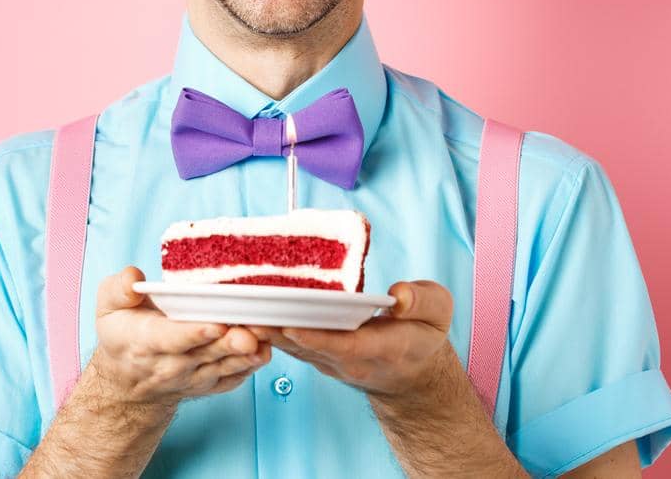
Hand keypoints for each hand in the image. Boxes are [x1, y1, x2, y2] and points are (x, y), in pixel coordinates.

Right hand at [85, 266, 272, 407]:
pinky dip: (250, 365)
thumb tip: (133, 277)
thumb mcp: (108, 307)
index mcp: (146, 342)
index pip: (173, 339)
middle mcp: (172, 364)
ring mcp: (194, 377)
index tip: (216, 324)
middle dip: (231, 341)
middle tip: (253, 328)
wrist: (128, 382)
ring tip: (266, 335)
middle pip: (207, 352)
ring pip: (224, 365)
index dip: (195, 332)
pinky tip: (265, 349)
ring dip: (247, 352)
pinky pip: (233, 377)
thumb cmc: (123, 334)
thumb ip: (118, 289)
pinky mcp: (210, 383)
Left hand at [246, 280, 457, 399]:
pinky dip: (266, 327)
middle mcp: (346, 359)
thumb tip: (399, 294)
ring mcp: (327, 360)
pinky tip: (245, 309)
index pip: (341, 344)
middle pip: (305, 344)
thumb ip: (421, 301)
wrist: (411, 375)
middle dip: (275, 328)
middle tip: (244, 309)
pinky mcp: (314, 354)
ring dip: (262, 328)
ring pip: (289, 345)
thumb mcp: (437, 314)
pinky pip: (287, 342)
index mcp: (379, 349)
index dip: (314, 335)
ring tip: (233, 306)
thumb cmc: (422, 338)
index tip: (288, 323)